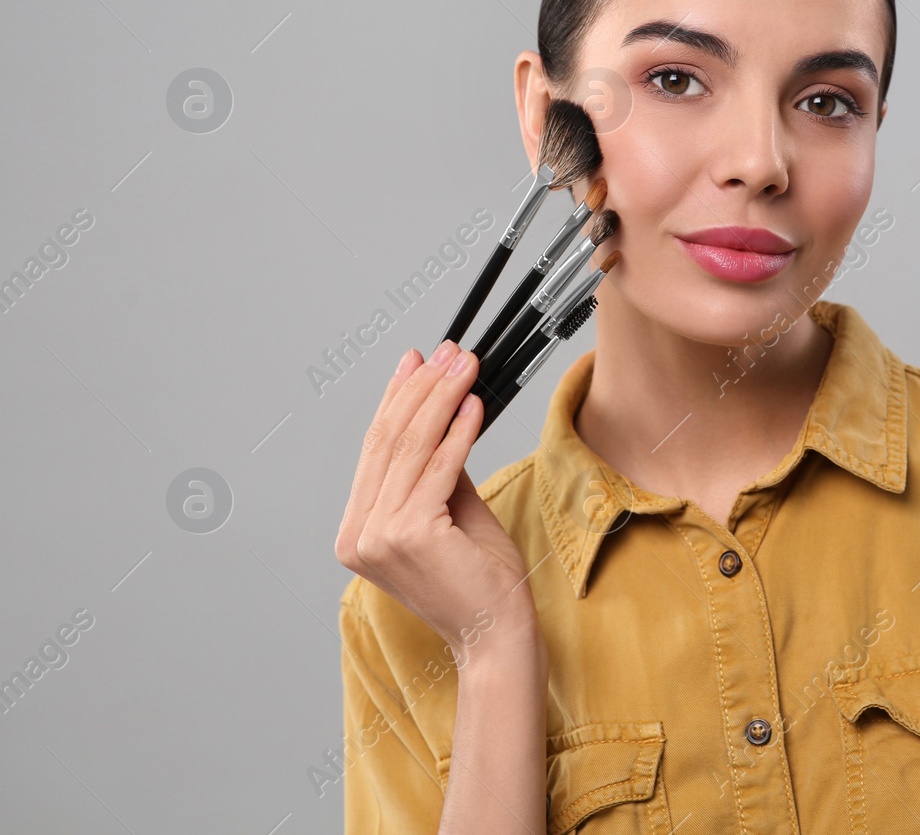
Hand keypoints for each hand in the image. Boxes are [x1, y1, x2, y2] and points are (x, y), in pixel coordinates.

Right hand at [336, 341, 544, 670]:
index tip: (418, 360)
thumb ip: (439, 469)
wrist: (496, 633)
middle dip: (422, 389)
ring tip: (465, 367)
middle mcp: (357, 535)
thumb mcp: (452, 511)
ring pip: (410, 448)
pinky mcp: (408, 535)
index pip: (376, 449)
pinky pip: (438, 469)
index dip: (398, 398)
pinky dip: (458, 433)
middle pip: (388, 442)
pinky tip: (474, 405)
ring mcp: (377, 537)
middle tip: (448, 353)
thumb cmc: (480, 580)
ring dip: (442, 399)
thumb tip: (444, 412)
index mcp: (357, 532)